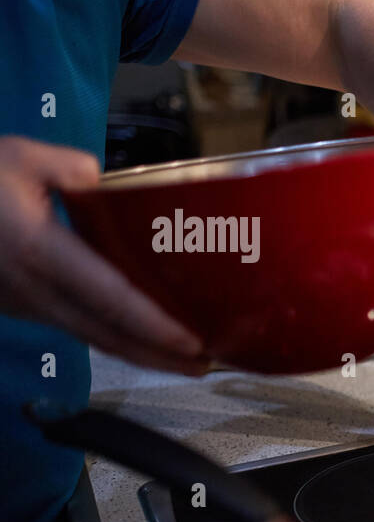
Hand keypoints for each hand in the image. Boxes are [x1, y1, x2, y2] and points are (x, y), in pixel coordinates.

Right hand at [0, 137, 207, 374]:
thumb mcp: (19, 157)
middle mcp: (33, 290)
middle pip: (108, 336)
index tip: (191, 342)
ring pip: (91, 339)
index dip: (154, 327)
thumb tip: (106, 183)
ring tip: (186, 360)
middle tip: (207, 364)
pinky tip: (141, 338)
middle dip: (160, 357)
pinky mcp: (20, 308)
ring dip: (140, 354)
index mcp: (39, 252)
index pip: (110, 300)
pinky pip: (75, 328)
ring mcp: (24, 305)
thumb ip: (73, 169)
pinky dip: (112, 338)